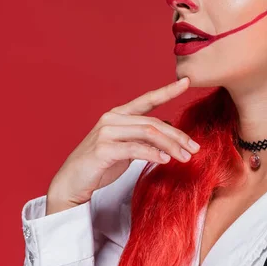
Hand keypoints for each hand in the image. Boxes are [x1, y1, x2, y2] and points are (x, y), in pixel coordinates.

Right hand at [45, 77, 199, 214]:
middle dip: (178, 136)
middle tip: (195, 148)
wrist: (71, 183)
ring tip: (185, 158)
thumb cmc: (100, 165)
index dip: (167, 91)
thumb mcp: (127, 147)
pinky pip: (135, 149)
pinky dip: (153, 154)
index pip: (148, 99)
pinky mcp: (103, 149)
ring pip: (148, 133)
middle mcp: (112, 118)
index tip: (186, 82)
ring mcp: (106, 132)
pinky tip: (165, 161)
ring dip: (170, 146)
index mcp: (119, 114)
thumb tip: (169, 128)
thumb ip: (144, 136)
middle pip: (154, 123)